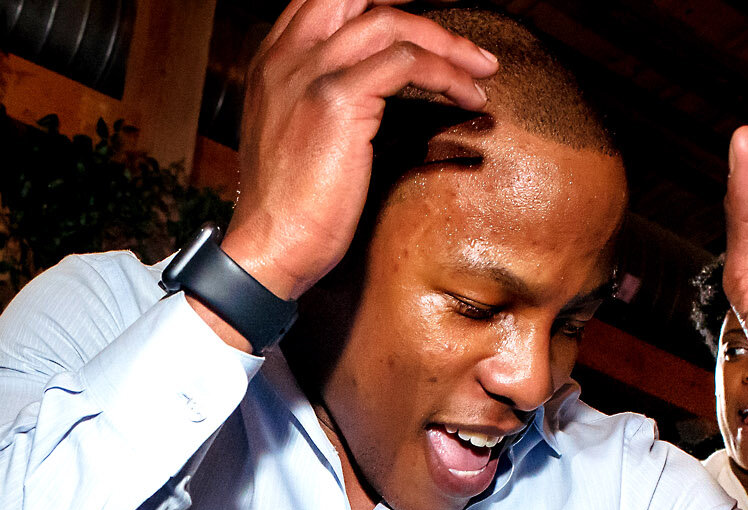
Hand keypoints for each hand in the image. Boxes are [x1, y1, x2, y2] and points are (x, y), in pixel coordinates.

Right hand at [219, 0, 496, 320]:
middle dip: (411, 3)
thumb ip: (314, 98)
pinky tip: (467, 96)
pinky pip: (407, 63)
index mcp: (271, 61)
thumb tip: (370, 88)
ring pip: (391, 22)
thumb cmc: (285, 208)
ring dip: (447, 41)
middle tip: (453, 27)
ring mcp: (309, 73)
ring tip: (480, 67)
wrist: (267, 247)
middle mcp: (285, 57)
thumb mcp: (289, 135)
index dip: (374, 1)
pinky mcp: (336, 101)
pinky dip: (447, 74)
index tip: (417, 20)